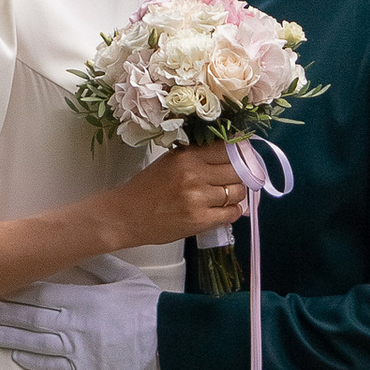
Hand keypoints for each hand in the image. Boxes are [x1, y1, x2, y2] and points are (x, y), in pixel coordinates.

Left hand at [0, 273, 162, 369]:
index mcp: (84, 299)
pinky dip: (31, 361)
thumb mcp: (127, 278)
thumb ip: (100, 265)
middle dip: (5, 313)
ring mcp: (78, 349)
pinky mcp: (84, 369)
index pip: (40, 294)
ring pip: (35, 342)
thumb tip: (81, 251)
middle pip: (31, 318)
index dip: (16, 292)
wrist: (168, 343)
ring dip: (10, 337)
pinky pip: (52, 366)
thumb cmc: (149, 308)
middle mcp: (75, 324)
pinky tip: (16, 356)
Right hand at [103, 139, 243, 252]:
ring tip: (227, 195)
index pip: (228, 149)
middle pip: (238, 170)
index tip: (243, 157)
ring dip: (237, 194)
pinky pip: (232, 213)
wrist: (125, 216)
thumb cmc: (146, 188)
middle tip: (238, 178)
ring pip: (237, 192)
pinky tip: (225, 209)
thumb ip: (198, 157)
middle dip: (241, 174)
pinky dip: (233, 211)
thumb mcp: (170, 161)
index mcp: (187, 156)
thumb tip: (231, 154)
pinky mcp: (200, 221)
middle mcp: (195, 175)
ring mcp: (198, 199)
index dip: (240, 153)